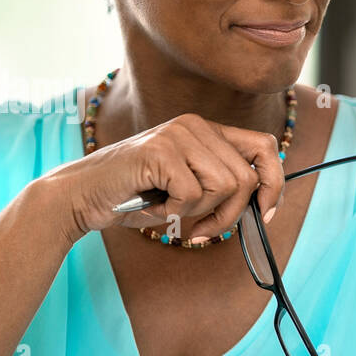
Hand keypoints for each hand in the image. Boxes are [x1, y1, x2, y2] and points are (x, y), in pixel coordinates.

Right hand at [42, 112, 285, 243]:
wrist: (82, 196)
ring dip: (201, 213)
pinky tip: (155, 206)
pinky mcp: (160, 151)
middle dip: (232, 214)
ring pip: (224, 187)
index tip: (265, 213)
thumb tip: (264, 204)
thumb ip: (223, 186)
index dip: (274, 182)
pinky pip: (193, 194)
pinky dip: (176, 212)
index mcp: (207, 130)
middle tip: (206, 230)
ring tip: (172, 211)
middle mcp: (195, 125)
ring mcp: (177, 134)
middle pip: (247, 177)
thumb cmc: (135, 197)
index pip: (265, 146)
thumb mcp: (189, 189)